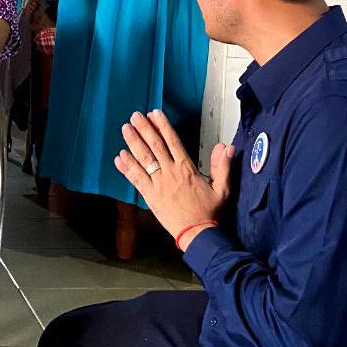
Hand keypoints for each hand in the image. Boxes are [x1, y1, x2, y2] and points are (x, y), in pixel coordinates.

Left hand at [114, 109, 233, 249]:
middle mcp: (171, 173)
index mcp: (187, 168)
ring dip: (133, 143)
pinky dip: (127, 167)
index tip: (155, 114)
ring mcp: (159, 184)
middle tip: (135, 116)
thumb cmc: (209, 212)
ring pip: (143, 159)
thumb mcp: (222, 188)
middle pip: (155, 146)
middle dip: (144, 129)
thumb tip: (226, 147)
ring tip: (125, 129)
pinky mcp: (150, 196)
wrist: (197, 233)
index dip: (163, 126)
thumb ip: (222, 166)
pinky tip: (120, 157)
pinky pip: (136, 179)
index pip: (173, 141)